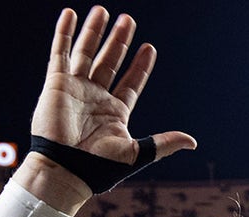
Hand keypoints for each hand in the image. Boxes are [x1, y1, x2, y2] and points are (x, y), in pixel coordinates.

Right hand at [21, 7, 195, 204]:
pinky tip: (70, 14)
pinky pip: (60, 53)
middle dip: (119, 41)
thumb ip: (163, 144)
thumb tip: (192, 142)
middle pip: (110, 61)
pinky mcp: (56, 84)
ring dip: (95, 32)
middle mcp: (95, 98)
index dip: (140, 66)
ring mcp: (75, 88)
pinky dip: (65, 33)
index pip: (131, 82)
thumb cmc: (98, 167)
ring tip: (103, 11)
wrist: (65, 169)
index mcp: (115, 112)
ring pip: (86, 52)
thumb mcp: (136, 153)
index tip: (149, 48)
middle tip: (128, 20)